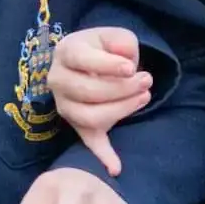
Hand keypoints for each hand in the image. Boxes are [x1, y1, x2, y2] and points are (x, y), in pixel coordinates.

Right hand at [46, 28, 152, 175]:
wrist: (90, 60)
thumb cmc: (104, 47)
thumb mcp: (114, 36)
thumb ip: (121, 43)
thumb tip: (125, 63)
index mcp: (66, 52)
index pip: (81, 60)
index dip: (107, 66)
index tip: (131, 68)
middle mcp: (58, 80)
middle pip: (87, 92)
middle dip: (122, 89)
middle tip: (146, 81)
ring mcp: (65, 105)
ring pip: (88, 117)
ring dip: (121, 110)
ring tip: (144, 97)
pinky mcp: (77, 124)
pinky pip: (87, 142)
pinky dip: (102, 156)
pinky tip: (116, 167)